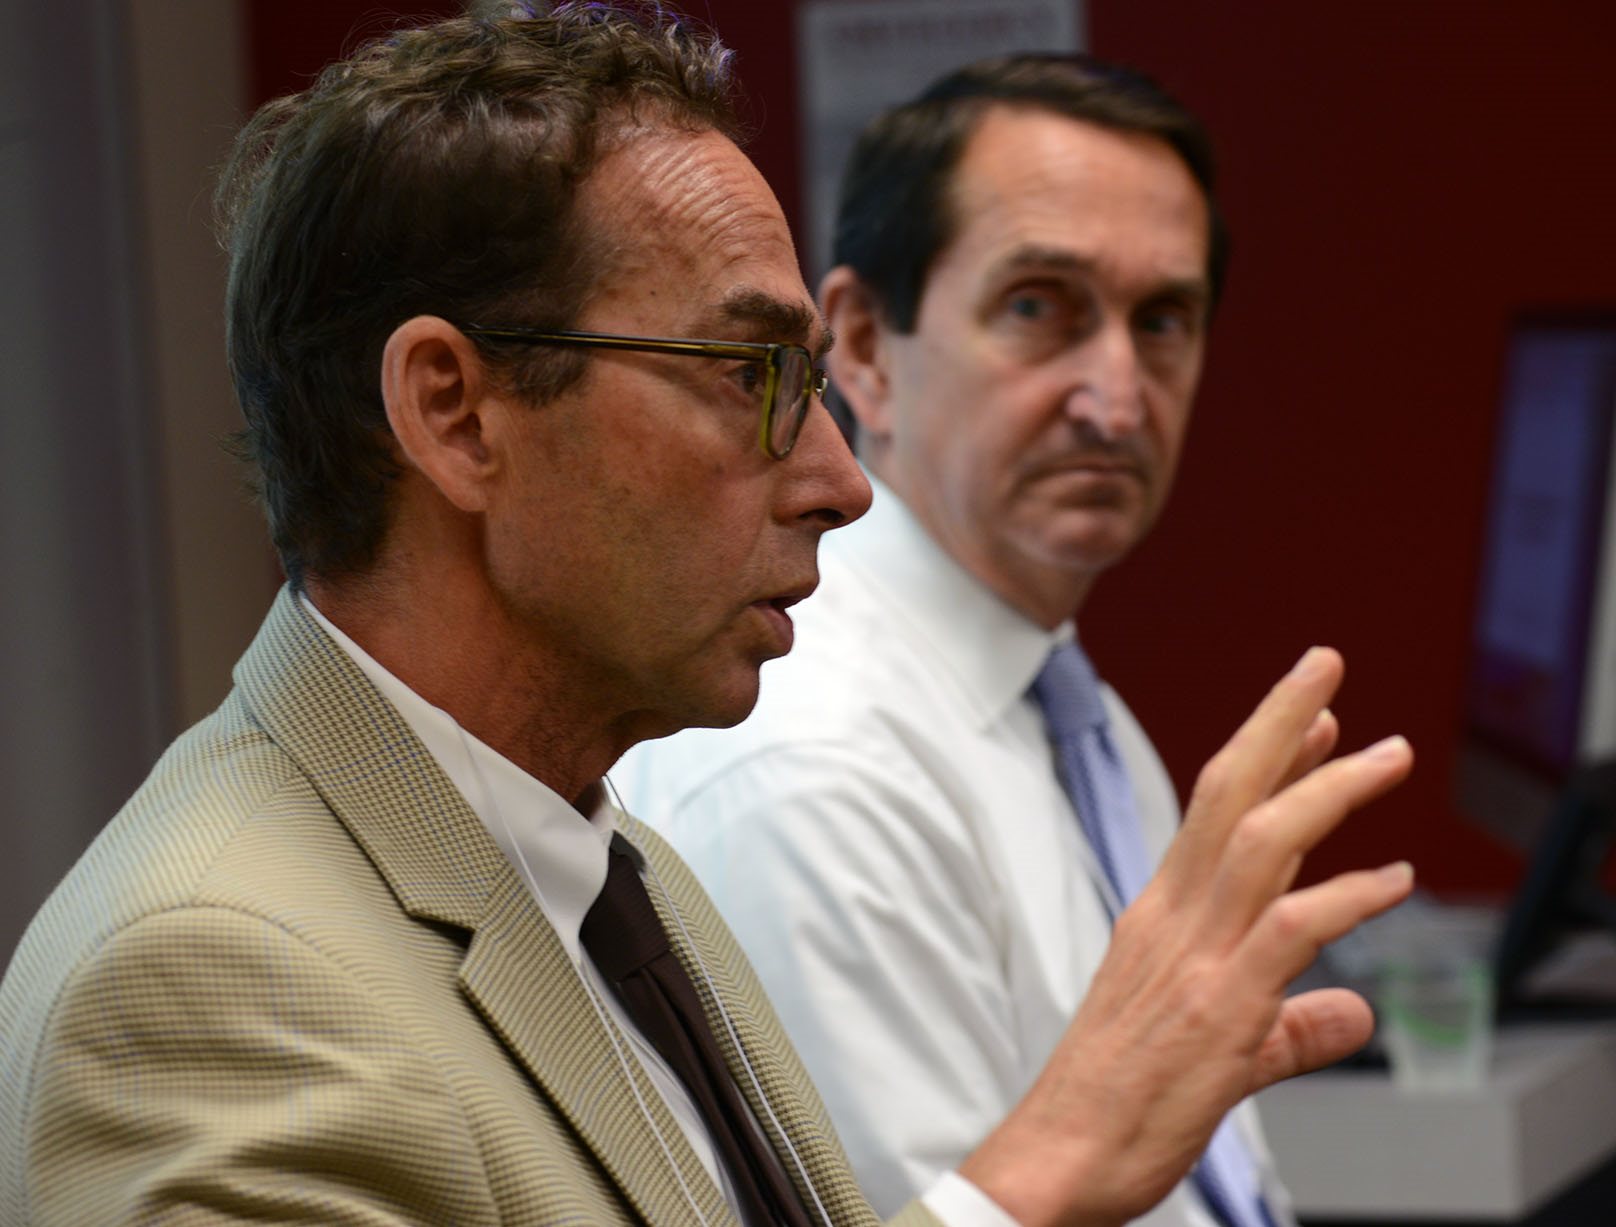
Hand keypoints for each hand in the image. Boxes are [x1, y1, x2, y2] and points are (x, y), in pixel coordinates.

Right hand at [960, 647, 1413, 1226]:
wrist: (1059, 1156)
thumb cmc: (1115, 1105)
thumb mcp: (1218, 1053)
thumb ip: (1292, 1025)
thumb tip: (1354, 1011)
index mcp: (1161, 918)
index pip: (1215, 815)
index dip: (1267, 758)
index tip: (1313, 716)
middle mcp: (1173, 920)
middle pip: (1226, 794)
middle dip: (1278, 722)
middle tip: (1324, 664)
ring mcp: (1194, 957)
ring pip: (1259, 840)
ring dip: (1325, 788)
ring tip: (1386, 752)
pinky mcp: (1218, 1005)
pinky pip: (1288, 929)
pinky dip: (1345, 896)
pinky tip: (1392, 878)